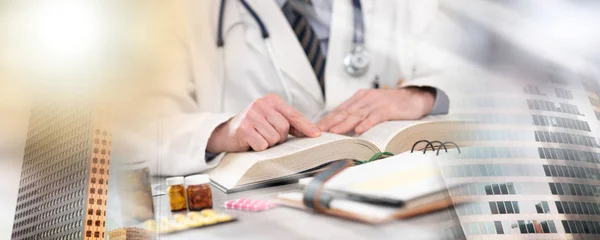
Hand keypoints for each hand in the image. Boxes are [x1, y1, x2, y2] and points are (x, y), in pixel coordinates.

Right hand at [207, 94, 320, 152]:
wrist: (225, 133)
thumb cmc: (252, 127)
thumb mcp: (270, 119)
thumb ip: (289, 123)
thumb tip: (312, 132)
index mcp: (271, 100)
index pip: (293, 114)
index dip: (306, 126)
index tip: (316, 135)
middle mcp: (260, 104)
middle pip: (284, 128)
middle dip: (279, 138)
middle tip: (267, 136)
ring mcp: (251, 115)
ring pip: (274, 138)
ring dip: (268, 143)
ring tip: (258, 138)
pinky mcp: (244, 128)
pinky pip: (262, 145)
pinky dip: (258, 148)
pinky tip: (251, 142)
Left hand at [317, 88, 434, 134]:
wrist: (414, 97)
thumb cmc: (392, 105)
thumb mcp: (372, 107)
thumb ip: (358, 114)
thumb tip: (340, 127)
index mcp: (359, 98)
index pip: (339, 109)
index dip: (327, 119)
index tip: (315, 128)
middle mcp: (365, 98)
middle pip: (344, 112)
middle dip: (330, 122)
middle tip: (318, 132)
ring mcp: (377, 103)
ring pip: (357, 114)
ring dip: (344, 124)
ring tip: (333, 133)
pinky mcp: (389, 108)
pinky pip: (375, 117)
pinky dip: (367, 123)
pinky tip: (359, 130)